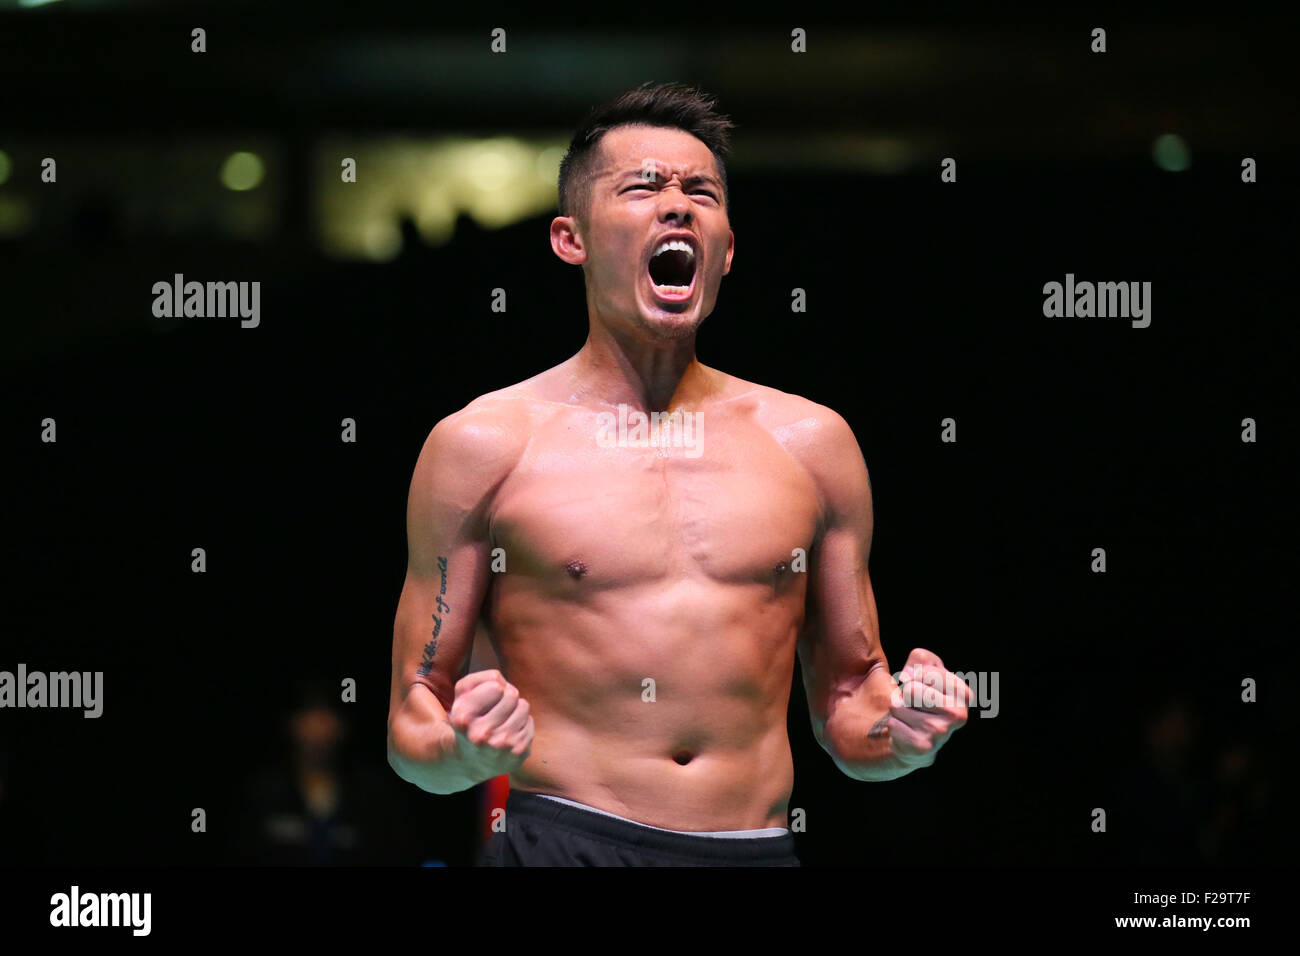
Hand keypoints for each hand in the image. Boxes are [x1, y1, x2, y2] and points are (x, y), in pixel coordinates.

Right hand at [446, 669, 534, 781]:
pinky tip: (508, 734)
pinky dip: (521, 724)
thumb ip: (479, 679)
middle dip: (506, 696)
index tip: (484, 700)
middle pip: (512, 694)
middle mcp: (481, 735)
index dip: (492, 687)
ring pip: (523, 705)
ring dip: (514, 709)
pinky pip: (529, 721)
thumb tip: (502, 682)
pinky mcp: (518, 752)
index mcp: (463, 719)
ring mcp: (501, 746)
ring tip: (501, 721)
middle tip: (495, 710)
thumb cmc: (469, 717)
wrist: (471, 760)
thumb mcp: (462, 695)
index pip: (495, 686)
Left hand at [870, 648, 970, 768]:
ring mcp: (941, 733)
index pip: (928, 672)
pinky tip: (907, 732)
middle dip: (905, 694)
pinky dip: (894, 726)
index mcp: (964, 695)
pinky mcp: (922, 748)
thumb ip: (921, 658)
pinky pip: (893, 725)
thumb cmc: (923, 697)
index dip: (918, 676)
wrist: (915, 737)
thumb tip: (908, 675)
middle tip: (915, 705)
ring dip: (898, 711)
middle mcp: (958, 715)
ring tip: (911, 718)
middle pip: (911, 690)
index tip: (925, 686)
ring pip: (898, 707)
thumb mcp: (927, 670)